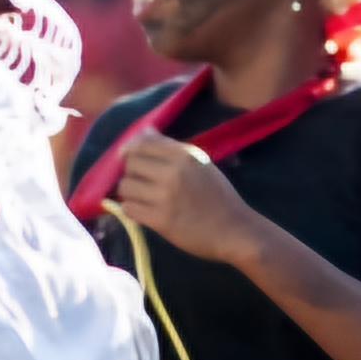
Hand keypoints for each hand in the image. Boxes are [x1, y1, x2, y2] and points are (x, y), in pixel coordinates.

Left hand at [113, 131, 268, 264]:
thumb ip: (169, 147)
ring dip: (130, 193)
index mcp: (185, 156)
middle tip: (143, 183)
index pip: (141, 144)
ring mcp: (165, 197)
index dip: (130, 150)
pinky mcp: (160, 220)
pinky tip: (144, 211)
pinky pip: (128, 209)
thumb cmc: (218, 195)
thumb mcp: (199, 164)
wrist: (235, 229)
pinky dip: (132, 210)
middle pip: (130, 164)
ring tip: (144, 198)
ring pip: (125, 186)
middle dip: (132, 172)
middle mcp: (173, 173)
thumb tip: (145, 130)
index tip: (131, 159)